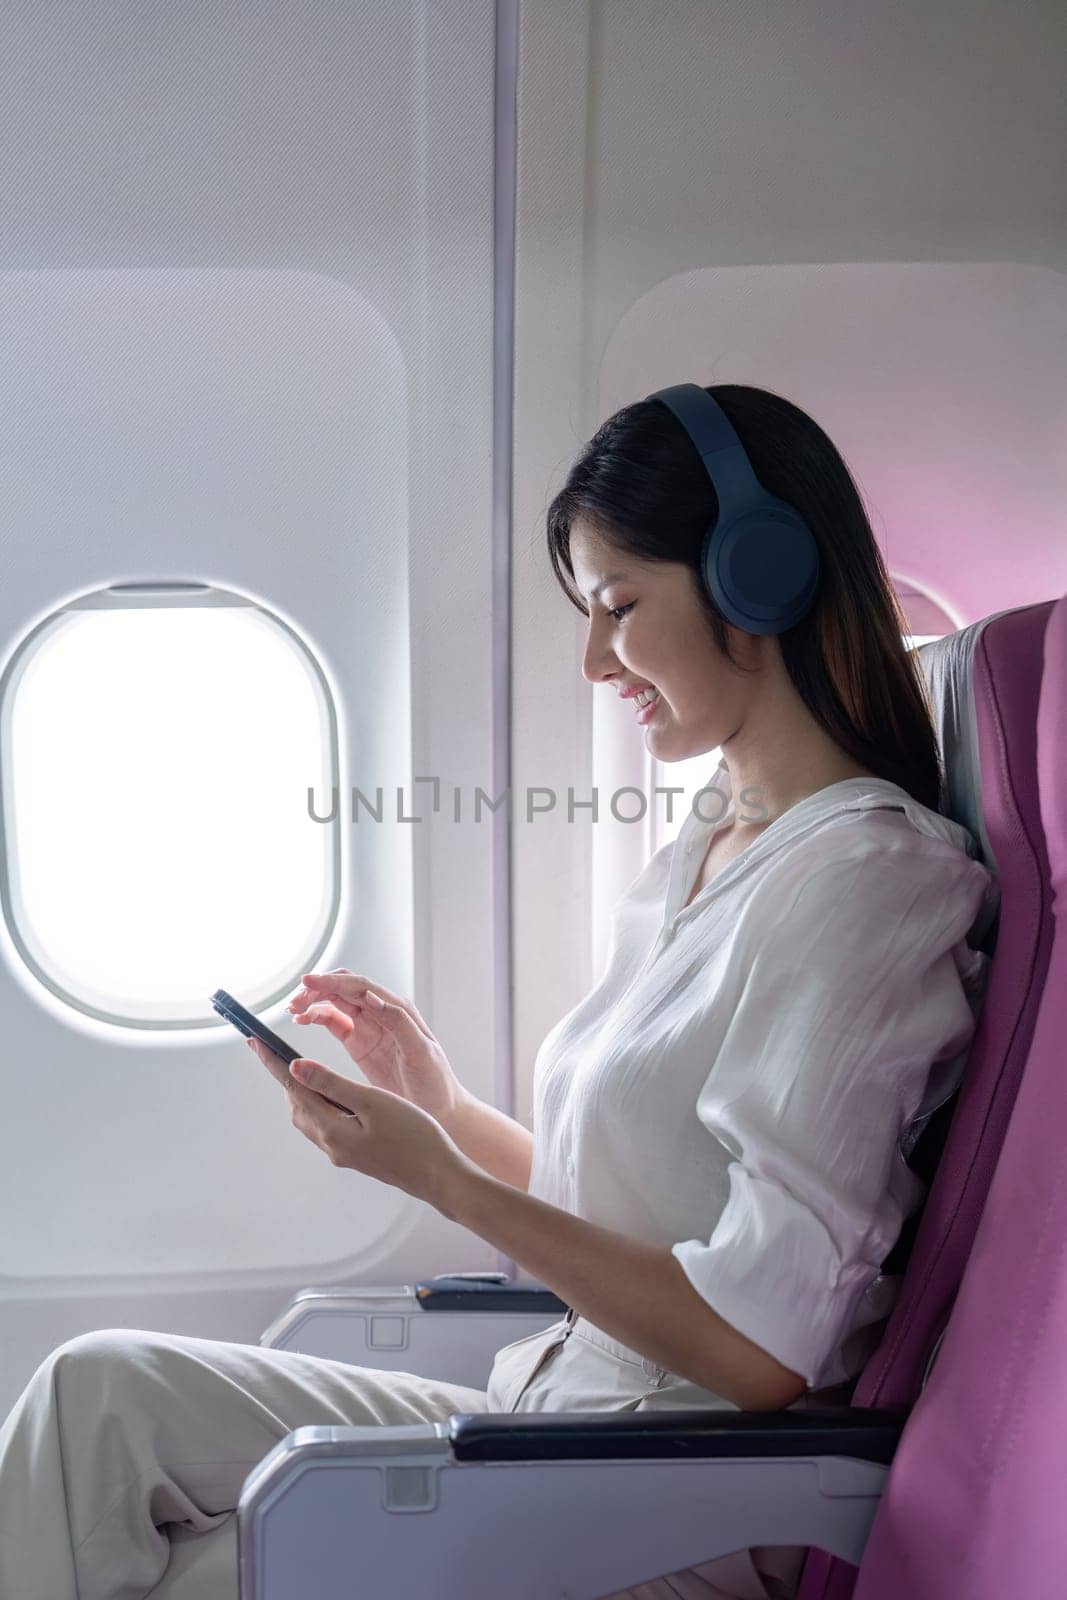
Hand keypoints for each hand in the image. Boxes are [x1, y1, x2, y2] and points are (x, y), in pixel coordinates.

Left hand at [245, 1037, 471, 1210]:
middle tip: (278, 1051)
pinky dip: (322, 1106)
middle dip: (286, 1078)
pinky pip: (327, 1126)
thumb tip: (295, 1069)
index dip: (272, 1063)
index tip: (255, 1042)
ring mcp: (343, 1153)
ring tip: (305, 1070)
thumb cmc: (414, 1137)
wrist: (439, 1175)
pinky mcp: (356, 1155)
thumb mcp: (372, 1102)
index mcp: (332, 1130)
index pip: (293, 1088)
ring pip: (311, 1117)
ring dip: (304, 1093)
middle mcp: (332, 1145)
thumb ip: (332, 1085)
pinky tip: (336, 1097)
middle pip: (297, 1105)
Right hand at [283, 969, 465, 1123]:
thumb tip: (372, 997)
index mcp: (397, 1010)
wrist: (439, 1109)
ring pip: (336, 1003)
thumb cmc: (435, 1082)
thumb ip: (398, 1022)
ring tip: (293, 1011)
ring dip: (314, 1002)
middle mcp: (381, 1013)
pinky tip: (303, 1020)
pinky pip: (334, 1022)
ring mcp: (369, 1027)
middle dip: (317, 989)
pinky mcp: (359, 1043)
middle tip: (294, 1002)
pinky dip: (317, 1017)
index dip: (332, 981)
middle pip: (343, 989)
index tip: (307, 982)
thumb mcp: (421, 1052)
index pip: (360, 986)